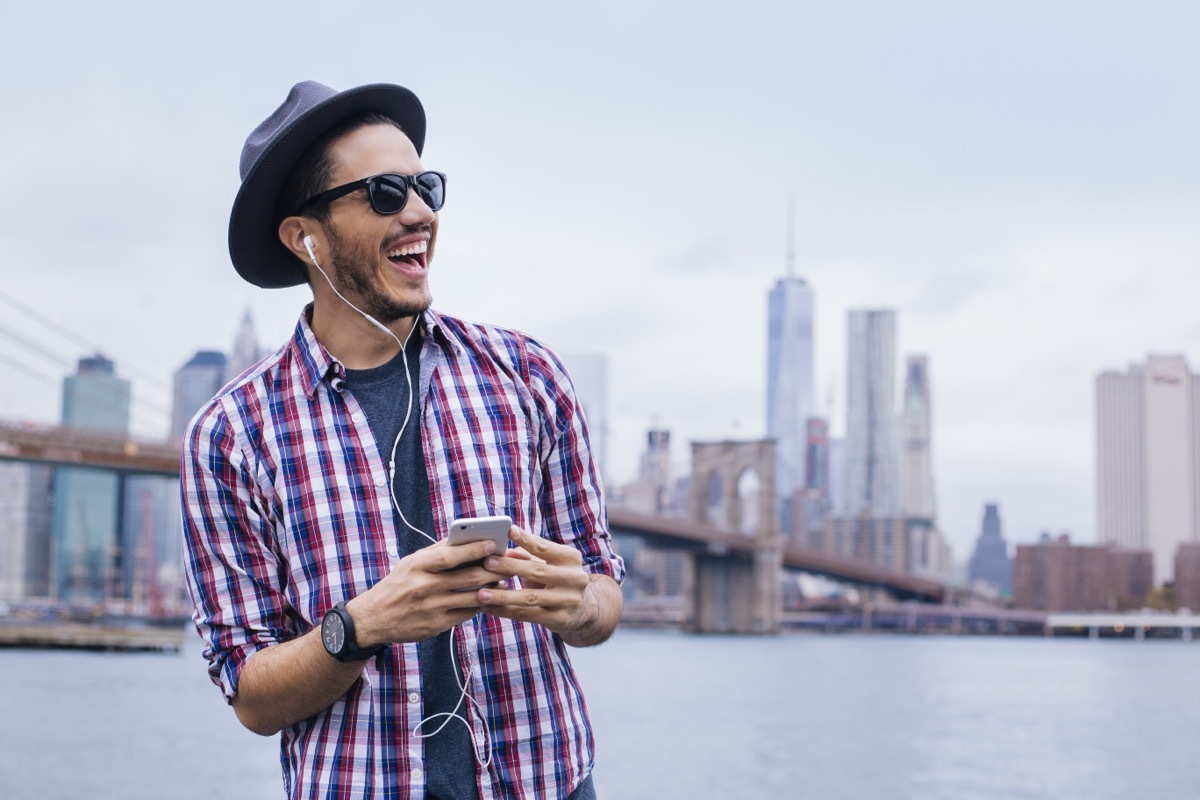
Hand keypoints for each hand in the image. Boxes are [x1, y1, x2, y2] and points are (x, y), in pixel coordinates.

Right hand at [346, 538, 505, 645]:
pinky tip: (488, 599)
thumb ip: (436, 551)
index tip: (493, 544)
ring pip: (471, 598)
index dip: (474, 549)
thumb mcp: (411, 562)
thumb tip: (464, 537)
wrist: (374, 618)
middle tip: (510, 565)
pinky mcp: (436, 626)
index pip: (451, 556)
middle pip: (467, 577)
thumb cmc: (397, 585)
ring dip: (492, 590)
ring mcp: (432, 608)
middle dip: (493, 570)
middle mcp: (425, 587)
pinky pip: (465, 614)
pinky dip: (479, 606)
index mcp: (418, 566)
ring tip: (503, 583)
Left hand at [476, 526, 600, 640]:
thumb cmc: (557, 579)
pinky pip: (527, 615)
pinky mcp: (560, 619)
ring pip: (530, 598)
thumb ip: (527, 556)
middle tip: (486, 563)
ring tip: (481, 594)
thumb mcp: (548, 564)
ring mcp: (569, 601)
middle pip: (537, 571)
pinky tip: (488, 608)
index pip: (546, 547)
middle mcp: (575, 579)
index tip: (508, 530)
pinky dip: (505, 612)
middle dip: (509, 567)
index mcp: (571, 559)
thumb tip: (504, 551)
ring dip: (503, 596)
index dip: (527, 539)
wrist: (583, 610)